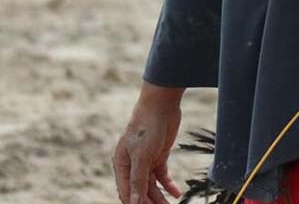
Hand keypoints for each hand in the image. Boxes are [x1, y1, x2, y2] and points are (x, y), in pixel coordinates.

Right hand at [113, 84, 183, 203]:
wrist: (161, 105)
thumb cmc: (146, 127)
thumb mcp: (142, 156)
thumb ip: (138, 180)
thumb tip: (134, 202)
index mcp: (121, 164)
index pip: (126, 192)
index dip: (135, 203)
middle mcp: (131, 165)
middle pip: (139, 190)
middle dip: (149, 202)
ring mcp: (146, 161)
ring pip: (151, 185)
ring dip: (160, 197)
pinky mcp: (159, 156)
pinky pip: (162, 175)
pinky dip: (169, 185)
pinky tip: (176, 193)